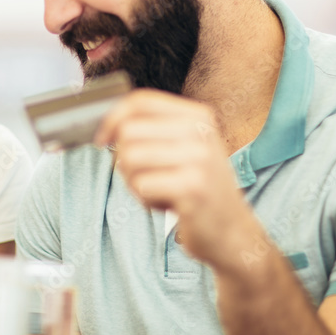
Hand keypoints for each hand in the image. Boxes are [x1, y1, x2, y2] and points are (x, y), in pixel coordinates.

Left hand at [94, 89, 261, 273]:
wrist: (234, 233)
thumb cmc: (200, 190)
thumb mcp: (184, 149)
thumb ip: (152, 131)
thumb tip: (106, 124)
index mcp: (197, 116)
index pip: (141, 101)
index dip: (112, 118)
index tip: (102, 139)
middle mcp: (200, 132)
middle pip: (128, 132)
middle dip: (124, 160)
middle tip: (145, 178)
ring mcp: (198, 159)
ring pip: (130, 159)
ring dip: (135, 183)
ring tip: (160, 191)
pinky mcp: (192, 188)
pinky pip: (141, 186)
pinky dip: (145, 200)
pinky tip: (168, 205)